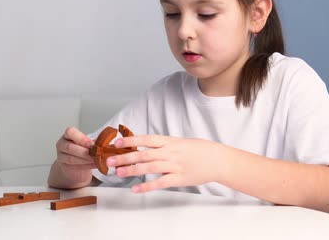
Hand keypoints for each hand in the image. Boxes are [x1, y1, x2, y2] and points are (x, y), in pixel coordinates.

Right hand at [54, 127, 95, 180]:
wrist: (75, 165)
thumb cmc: (83, 150)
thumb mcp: (88, 144)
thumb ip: (96, 143)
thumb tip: (111, 145)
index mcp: (68, 135)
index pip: (70, 132)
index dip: (81, 139)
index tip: (92, 144)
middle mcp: (62, 144)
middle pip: (70, 147)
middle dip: (84, 152)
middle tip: (96, 154)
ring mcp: (61, 156)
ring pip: (71, 158)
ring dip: (86, 160)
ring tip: (97, 160)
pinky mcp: (64, 166)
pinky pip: (74, 166)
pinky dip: (86, 166)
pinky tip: (95, 165)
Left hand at [106, 135, 223, 192]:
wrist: (218, 160)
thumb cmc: (200, 150)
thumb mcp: (181, 142)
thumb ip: (164, 145)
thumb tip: (147, 146)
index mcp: (170, 142)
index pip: (147, 139)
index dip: (131, 140)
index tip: (117, 142)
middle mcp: (170, 153)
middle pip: (144, 154)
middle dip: (125, 157)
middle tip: (110, 160)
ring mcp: (175, 166)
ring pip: (149, 168)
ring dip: (132, 170)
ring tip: (118, 172)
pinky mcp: (179, 179)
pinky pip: (160, 183)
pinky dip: (147, 186)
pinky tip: (135, 189)